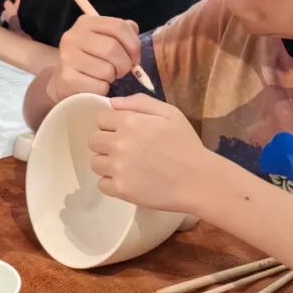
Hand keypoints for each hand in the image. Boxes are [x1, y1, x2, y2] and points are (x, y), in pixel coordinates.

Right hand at [46, 15, 140, 102]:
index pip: (119, 26)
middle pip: (113, 48)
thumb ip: (123, 33)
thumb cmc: (91, 58)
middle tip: (122, 70)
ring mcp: (68, 57)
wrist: (64, 80)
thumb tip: (135, 39)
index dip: (133, 44)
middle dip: (125, 64)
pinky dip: (103, 89)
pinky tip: (96, 85)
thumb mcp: (105, 39)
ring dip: (113, 77)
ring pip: (107, 70)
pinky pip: (99, 86)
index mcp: (86, 23)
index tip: (135, 57)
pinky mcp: (67, 78)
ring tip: (106, 76)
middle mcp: (73, 36)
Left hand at [89, 94, 211, 213]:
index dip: (111, 124)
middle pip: (93, 141)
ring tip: (126, 166)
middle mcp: (119, 143)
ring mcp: (118, 168)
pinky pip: (102, 184)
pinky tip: (128, 179)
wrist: (198, 179)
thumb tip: (112, 103)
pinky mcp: (121, 189)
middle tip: (124, 149)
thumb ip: (140, 102)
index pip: (100, 119)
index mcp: (129, 122)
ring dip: (107, 163)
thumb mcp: (170, 113)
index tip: (123, 131)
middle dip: (106, 143)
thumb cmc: (186, 144)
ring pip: (95, 163)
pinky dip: (112, 183)